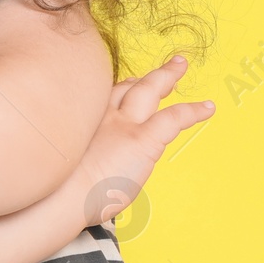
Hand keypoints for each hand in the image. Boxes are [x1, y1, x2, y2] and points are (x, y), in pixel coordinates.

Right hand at [70, 54, 214, 227]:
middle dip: (149, 76)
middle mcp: (103, 116)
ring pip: (150, 91)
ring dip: (168, 77)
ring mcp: (123, 125)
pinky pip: (174, 118)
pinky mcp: (141, 140)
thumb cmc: (57, 190)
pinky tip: (207, 109)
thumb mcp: (61, 165)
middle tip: (166, 67)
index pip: (108, 96)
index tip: (132, 82)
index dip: (124, 88)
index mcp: (84, 122)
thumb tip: (83, 171)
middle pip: (129, 87)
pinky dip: (192, 111)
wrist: (58, 196)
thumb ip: (78, 159)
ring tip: (181, 66)